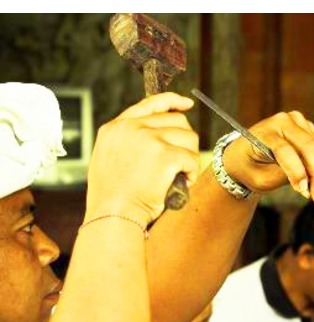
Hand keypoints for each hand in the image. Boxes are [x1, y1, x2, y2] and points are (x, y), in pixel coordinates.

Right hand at [86, 93, 200, 225]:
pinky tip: (182, 184)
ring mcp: (149, 139)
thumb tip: (154, 135)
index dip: (172, 102)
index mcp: (116, 128)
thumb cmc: (112, 198)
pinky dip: (192, 174)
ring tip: (179, 176)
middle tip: (182, 162)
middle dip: (185, 141)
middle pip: (177, 121)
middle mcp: (131, 128)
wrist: (113, 216)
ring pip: (189, 138)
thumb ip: (127, 142)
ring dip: (190, 158)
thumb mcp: (109, 159)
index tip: (186, 104)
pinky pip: (192, 159)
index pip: (150, 104)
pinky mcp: (165, 155)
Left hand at [222, 111, 313, 208]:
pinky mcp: (309, 131)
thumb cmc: (249, 167)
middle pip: (308, 147)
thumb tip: (307, 182)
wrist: (246, 156)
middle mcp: (284, 121)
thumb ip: (281, 177)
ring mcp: (299, 124)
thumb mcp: (258, 178)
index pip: (284, 149)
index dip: (296, 170)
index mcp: (265, 131)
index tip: (303, 189)